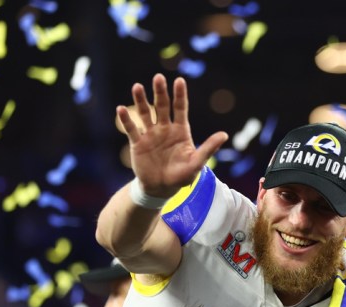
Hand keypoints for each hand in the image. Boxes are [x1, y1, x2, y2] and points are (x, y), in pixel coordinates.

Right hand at [117, 73, 227, 197]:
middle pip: (162, 106)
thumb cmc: (181, 176)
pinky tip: (121, 109)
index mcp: (180, 131)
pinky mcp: (138, 143)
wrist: (160, 189)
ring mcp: (150, 134)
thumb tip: (224, 135)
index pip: (180, 108)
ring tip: (137, 87)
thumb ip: (208, 148)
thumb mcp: (196, 163)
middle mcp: (165, 129)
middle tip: (158, 78)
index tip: (179, 81)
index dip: (180, 95)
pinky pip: (131, 129)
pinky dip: (126, 119)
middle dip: (160, 92)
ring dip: (141, 100)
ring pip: (145, 113)